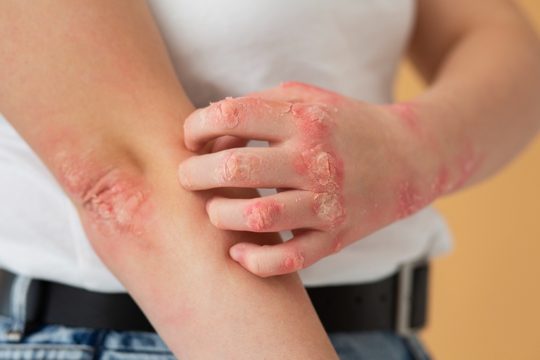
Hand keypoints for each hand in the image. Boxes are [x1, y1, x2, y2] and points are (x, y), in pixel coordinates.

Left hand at [178, 82, 447, 276]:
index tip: (192, 138)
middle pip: (235, 168)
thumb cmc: (348, 125)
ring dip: (220, 216)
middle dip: (195, 174)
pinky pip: (288, 258)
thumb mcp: (309, 98)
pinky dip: (254, 261)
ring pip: (257, 217)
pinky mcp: (335, 237)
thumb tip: (211, 123)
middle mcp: (313, 160)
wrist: (410, 159)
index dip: (196, 126)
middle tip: (188, 178)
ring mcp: (325, 202)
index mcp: (303, 119)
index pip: (230, 116)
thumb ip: (261, 103)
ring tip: (214, 210)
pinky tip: (238, 251)